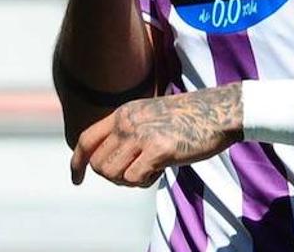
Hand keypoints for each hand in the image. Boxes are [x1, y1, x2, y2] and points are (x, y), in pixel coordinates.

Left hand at [70, 84, 241, 186]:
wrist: (217, 112)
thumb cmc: (186, 118)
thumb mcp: (149, 115)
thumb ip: (127, 131)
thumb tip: (107, 164)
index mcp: (123, 112)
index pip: (86, 140)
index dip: (77, 163)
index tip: (76, 179)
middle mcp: (128, 121)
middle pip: (98, 164)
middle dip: (112, 176)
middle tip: (136, 173)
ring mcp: (142, 134)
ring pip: (113, 174)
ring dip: (129, 180)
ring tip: (150, 170)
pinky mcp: (159, 149)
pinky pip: (133, 179)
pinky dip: (144, 182)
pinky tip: (160, 171)